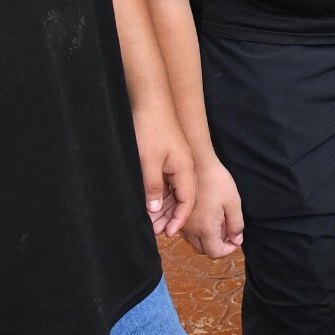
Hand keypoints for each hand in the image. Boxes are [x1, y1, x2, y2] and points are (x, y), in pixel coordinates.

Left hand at [133, 104, 194, 237]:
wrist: (152, 102)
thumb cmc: (150, 130)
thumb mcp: (148, 162)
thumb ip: (152, 187)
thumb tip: (153, 210)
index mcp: (185, 169)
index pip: (187, 201)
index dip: (179, 218)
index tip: (169, 233)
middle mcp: (185, 167)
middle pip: (183, 198)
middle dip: (171, 216)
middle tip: (156, 230)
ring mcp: (178, 162)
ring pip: (175, 190)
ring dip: (164, 206)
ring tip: (151, 221)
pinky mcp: (170, 157)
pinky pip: (168, 181)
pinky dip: (160, 193)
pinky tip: (149, 202)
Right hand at [182, 158, 246, 258]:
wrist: (198, 164)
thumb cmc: (218, 182)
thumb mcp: (233, 202)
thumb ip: (236, 224)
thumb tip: (237, 240)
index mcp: (205, 229)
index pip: (215, 253)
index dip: (227, 250)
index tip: (234, 239)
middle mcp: (191, 230)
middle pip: (203, 250)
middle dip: (216, 245)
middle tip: (227, 231)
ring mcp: (182, 223)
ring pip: (194, 242)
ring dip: (206, 239)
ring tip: (217, 223)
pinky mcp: (178, 215)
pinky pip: (187, 232)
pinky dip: (197, 231)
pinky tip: (206, 217)